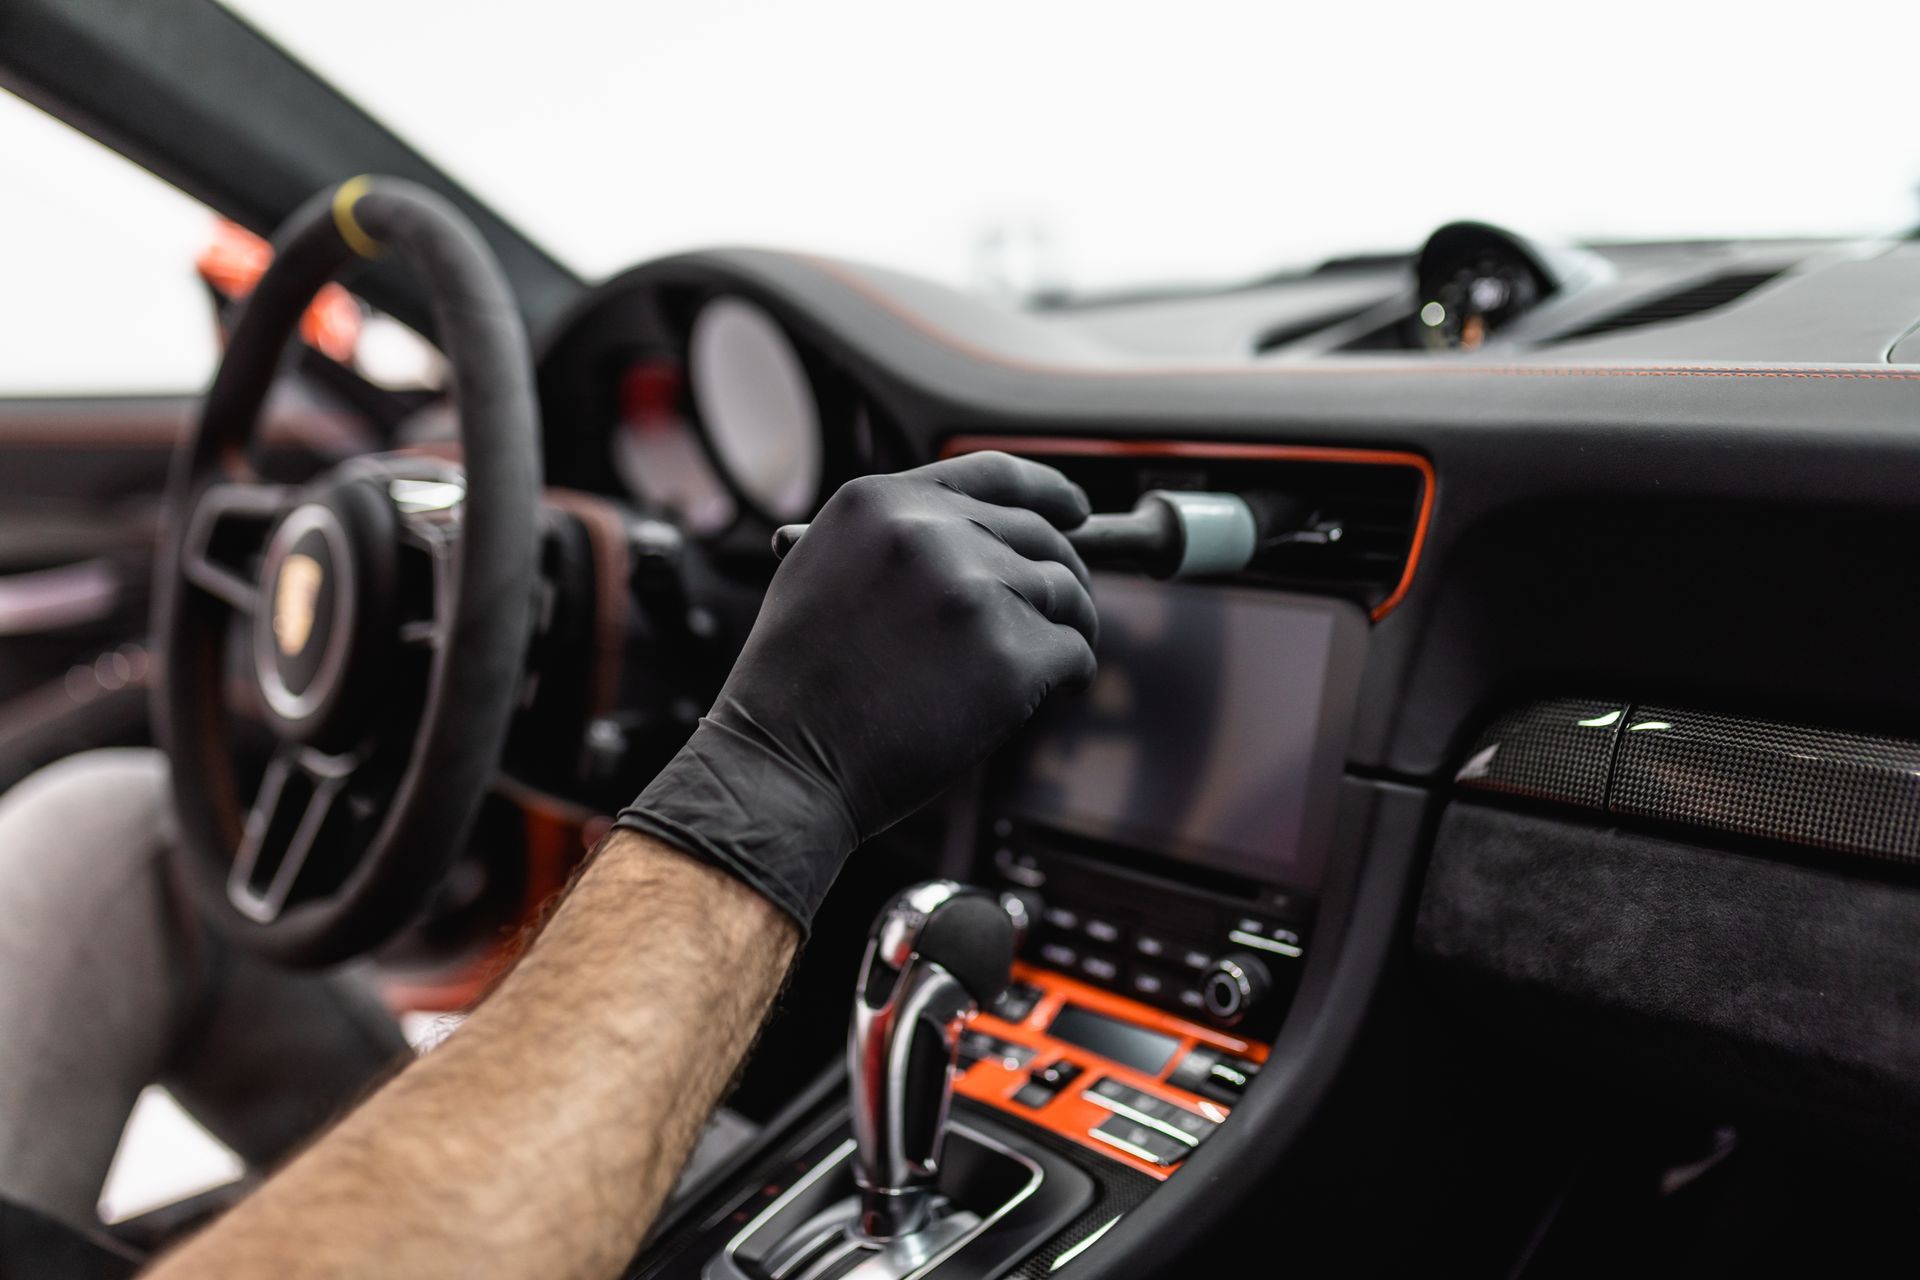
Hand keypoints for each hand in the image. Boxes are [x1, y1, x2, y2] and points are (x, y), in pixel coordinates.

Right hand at [614, 452, 1098, 931]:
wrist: (783, 765)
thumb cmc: (798, 686)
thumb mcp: (826, 572)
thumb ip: (901, 542)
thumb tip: (988, 539)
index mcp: (883, 503)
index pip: (995, 472)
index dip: (1049, 492)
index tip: (1076, 512)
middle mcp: (932, 534)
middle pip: (1041, 536)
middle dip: (1061, 576)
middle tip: (1062, 614)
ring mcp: (974, 593)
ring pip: (1065, 593)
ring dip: (1070, 627)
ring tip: (1051, 663)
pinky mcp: (1010, 657)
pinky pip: (1073, 652)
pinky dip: (1070, 675)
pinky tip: (1046, 693)